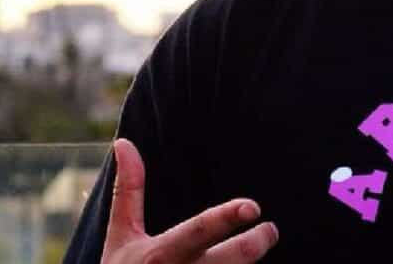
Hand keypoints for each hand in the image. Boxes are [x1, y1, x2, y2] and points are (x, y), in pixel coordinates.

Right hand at [102, 138, 279, 262]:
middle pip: (230, 260)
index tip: (253, 206)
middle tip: (271, 231)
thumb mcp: (121, 237)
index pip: (198, 232)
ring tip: (257, 248)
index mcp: (159, 255)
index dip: (226, 218)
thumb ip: (128, 191)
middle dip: (255, 245)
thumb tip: (124, 142)